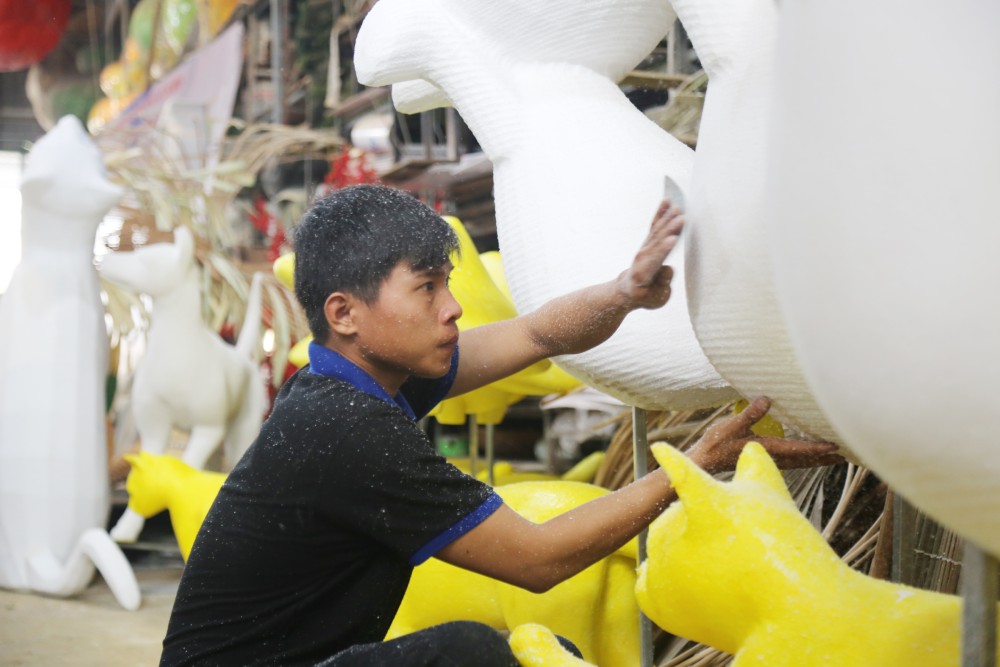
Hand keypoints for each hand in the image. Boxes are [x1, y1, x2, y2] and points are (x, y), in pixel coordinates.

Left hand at [616, 199, 684, 309]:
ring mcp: (645, 247)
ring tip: (678, 208)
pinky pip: (655, 225)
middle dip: (669, 230)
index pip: (656, 259)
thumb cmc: (645, 296)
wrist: (628, 290)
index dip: (664, 250)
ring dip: (668, 219)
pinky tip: (667, 201)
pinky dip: (660, 213)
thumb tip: (667, 268)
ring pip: (657, 231)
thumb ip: (662, 284)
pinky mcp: (649, 242)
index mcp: (644, 273)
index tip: (673, 239)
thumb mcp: (655, 299)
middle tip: (681, 218)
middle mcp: (643, 257)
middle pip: (658, 242)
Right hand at [686, 396, 842, 473]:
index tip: (835, 445)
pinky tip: (812, 455)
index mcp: (769, 449)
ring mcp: (772, 460)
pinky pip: (795, 460)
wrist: (706, 460)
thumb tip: (767, 399)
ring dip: (820, 459)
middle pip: (807, 459)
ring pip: (802, 461)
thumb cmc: (717, 443)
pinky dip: (808, 458)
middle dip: (826, 457)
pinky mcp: (768, 459)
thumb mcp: (732, 425)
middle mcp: (774, 457)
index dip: (818, 447)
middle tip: (848, 455)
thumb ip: (750, 413)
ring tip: (837, 456)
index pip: (799, 449)